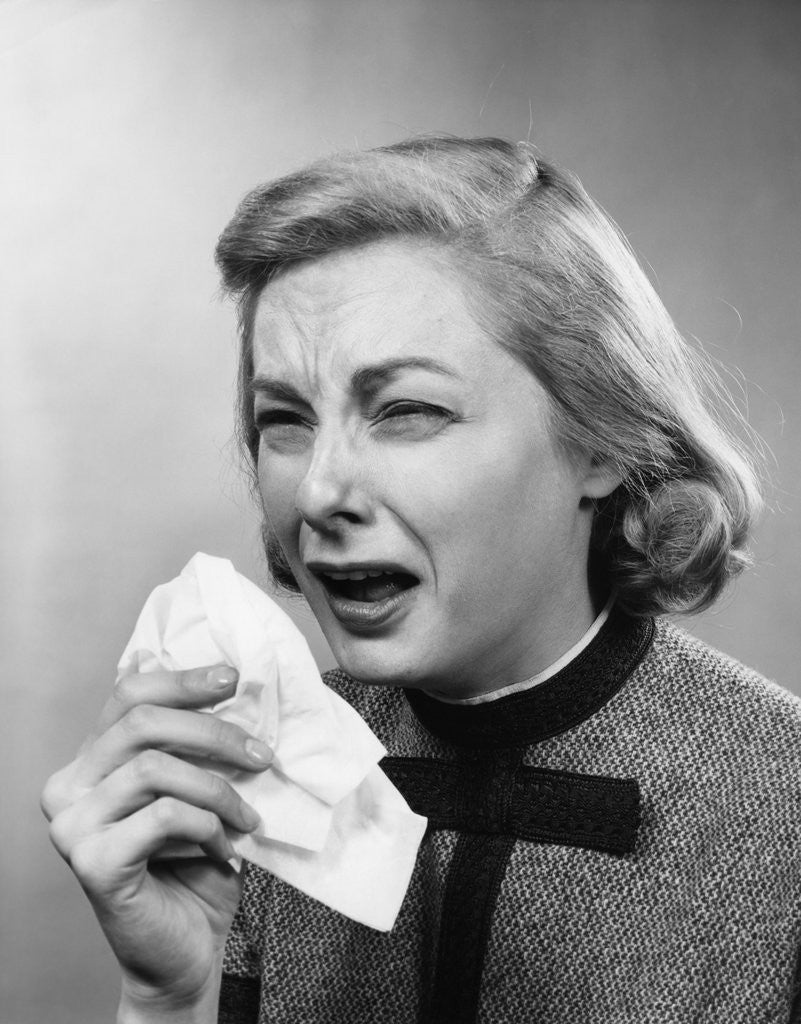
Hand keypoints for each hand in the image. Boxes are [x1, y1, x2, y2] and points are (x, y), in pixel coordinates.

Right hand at [41, 664, 272, 1019]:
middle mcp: (68, 787)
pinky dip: (208, 827)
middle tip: (261, 755)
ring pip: (156, 768)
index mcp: (91, 761)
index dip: (183, 680)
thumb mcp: (198, 791)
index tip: (233, 678)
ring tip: (248, 817)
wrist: (186, 951)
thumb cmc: (195, 866)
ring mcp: (72, 826)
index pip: (129, 695)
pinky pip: (164, 816)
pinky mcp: (91, 863)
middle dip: (214, 732)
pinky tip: (225, 850)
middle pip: (142, 723)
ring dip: (219, 789)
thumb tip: (235, 687)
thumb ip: (197, 746)